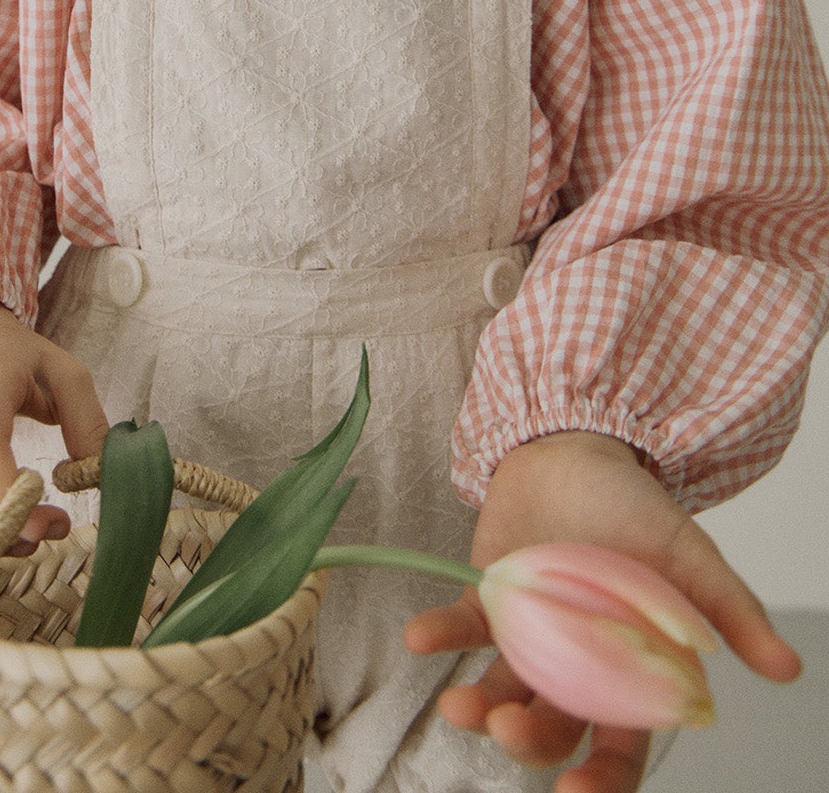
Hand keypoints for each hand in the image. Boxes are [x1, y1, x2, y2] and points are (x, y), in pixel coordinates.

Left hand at [403, 432, 801, 792]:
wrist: (575, 447)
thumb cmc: (637, 507)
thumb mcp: (689, 554)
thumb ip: (731, 609)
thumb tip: (787, 668)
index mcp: (632, 671)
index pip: (620, 746)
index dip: (600, 778)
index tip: (576, 791)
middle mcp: (577, 666)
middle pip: (554, 727)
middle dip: (530, 742)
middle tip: (509, 729)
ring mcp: (530, 637)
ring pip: (503, 690)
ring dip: (478, 705)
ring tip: (459, 705)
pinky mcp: (488, 601)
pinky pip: (462, 630)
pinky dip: (439, 635)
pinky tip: (419, 638)